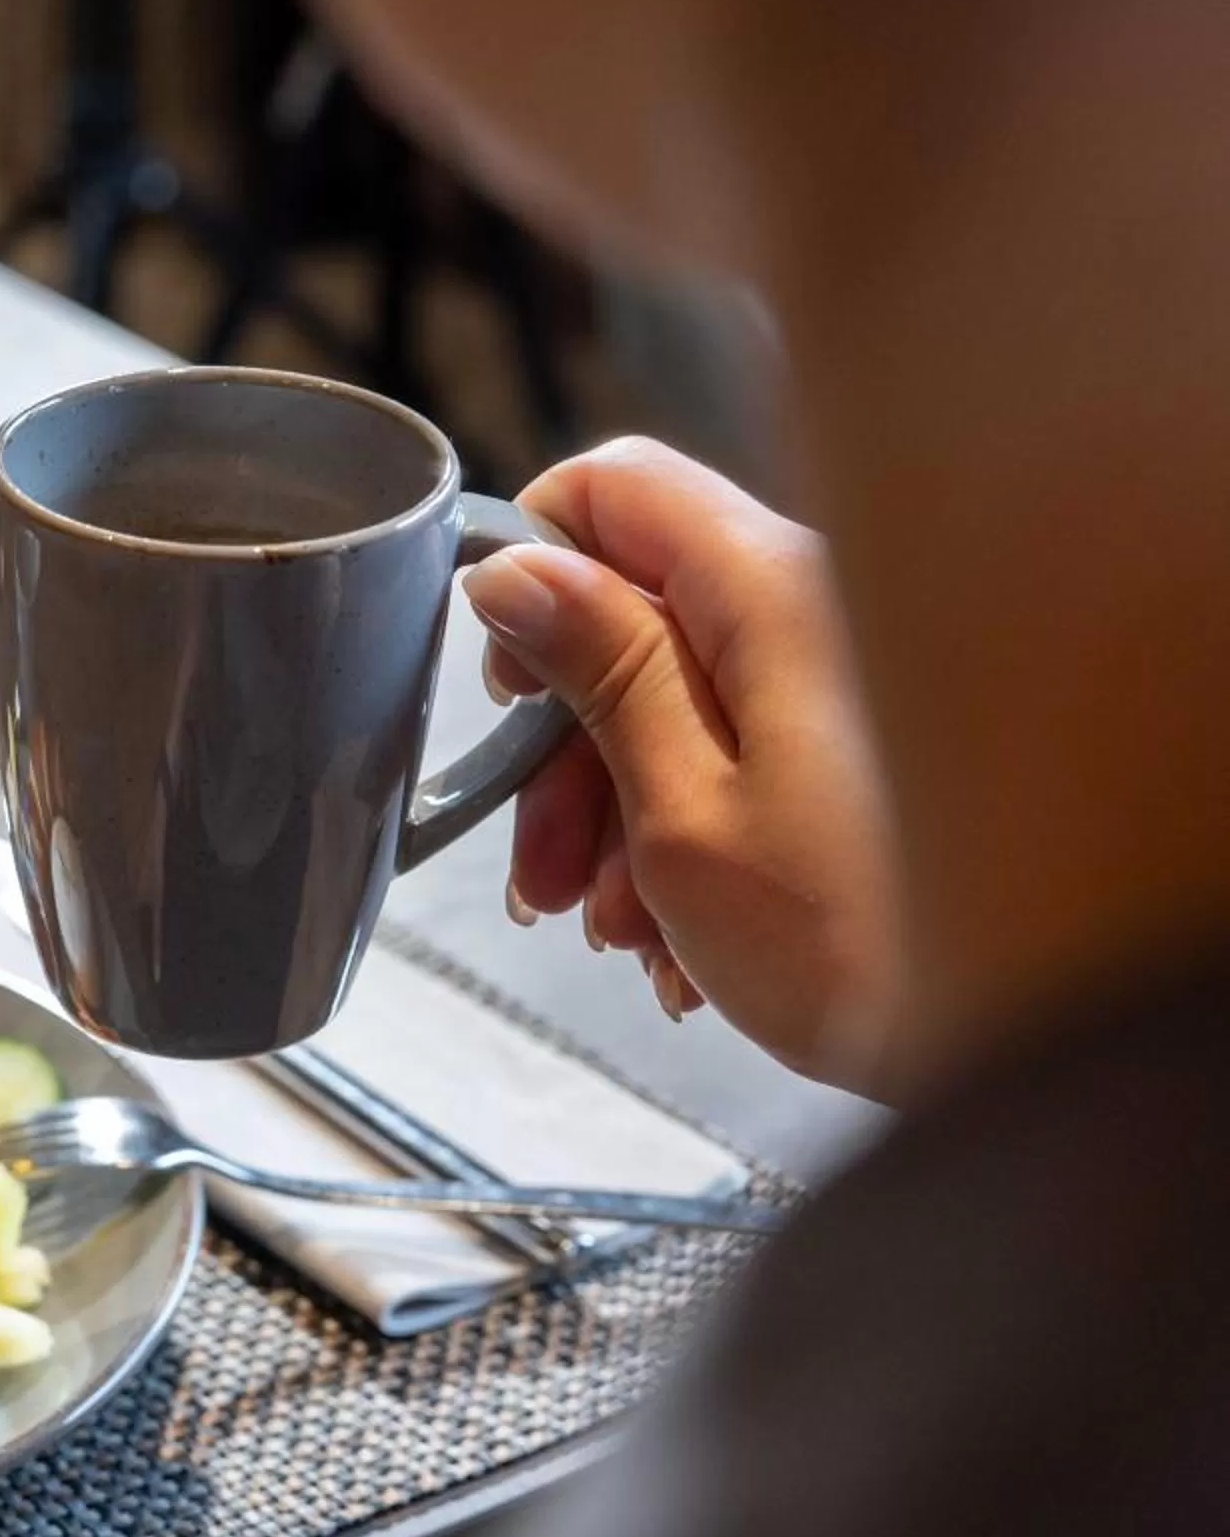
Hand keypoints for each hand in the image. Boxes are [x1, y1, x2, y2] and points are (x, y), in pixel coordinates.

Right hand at [464, 438, 900, 1090]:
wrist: (1028, 1047)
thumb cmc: (859, 940)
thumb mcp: (683, 808)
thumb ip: (600, 672)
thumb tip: (515, 571)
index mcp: (772, 589)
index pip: (614, 489)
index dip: (536, 572)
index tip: (509, 691)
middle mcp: (822, 606)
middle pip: (640, 616)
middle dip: (567, 748)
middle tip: (543, 877)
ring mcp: (851, 678)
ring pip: (684, 700)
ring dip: (621, 817)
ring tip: (625, 939)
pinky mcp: (868, 747)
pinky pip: (747, 752)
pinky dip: (694, 840)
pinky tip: (687, 945)